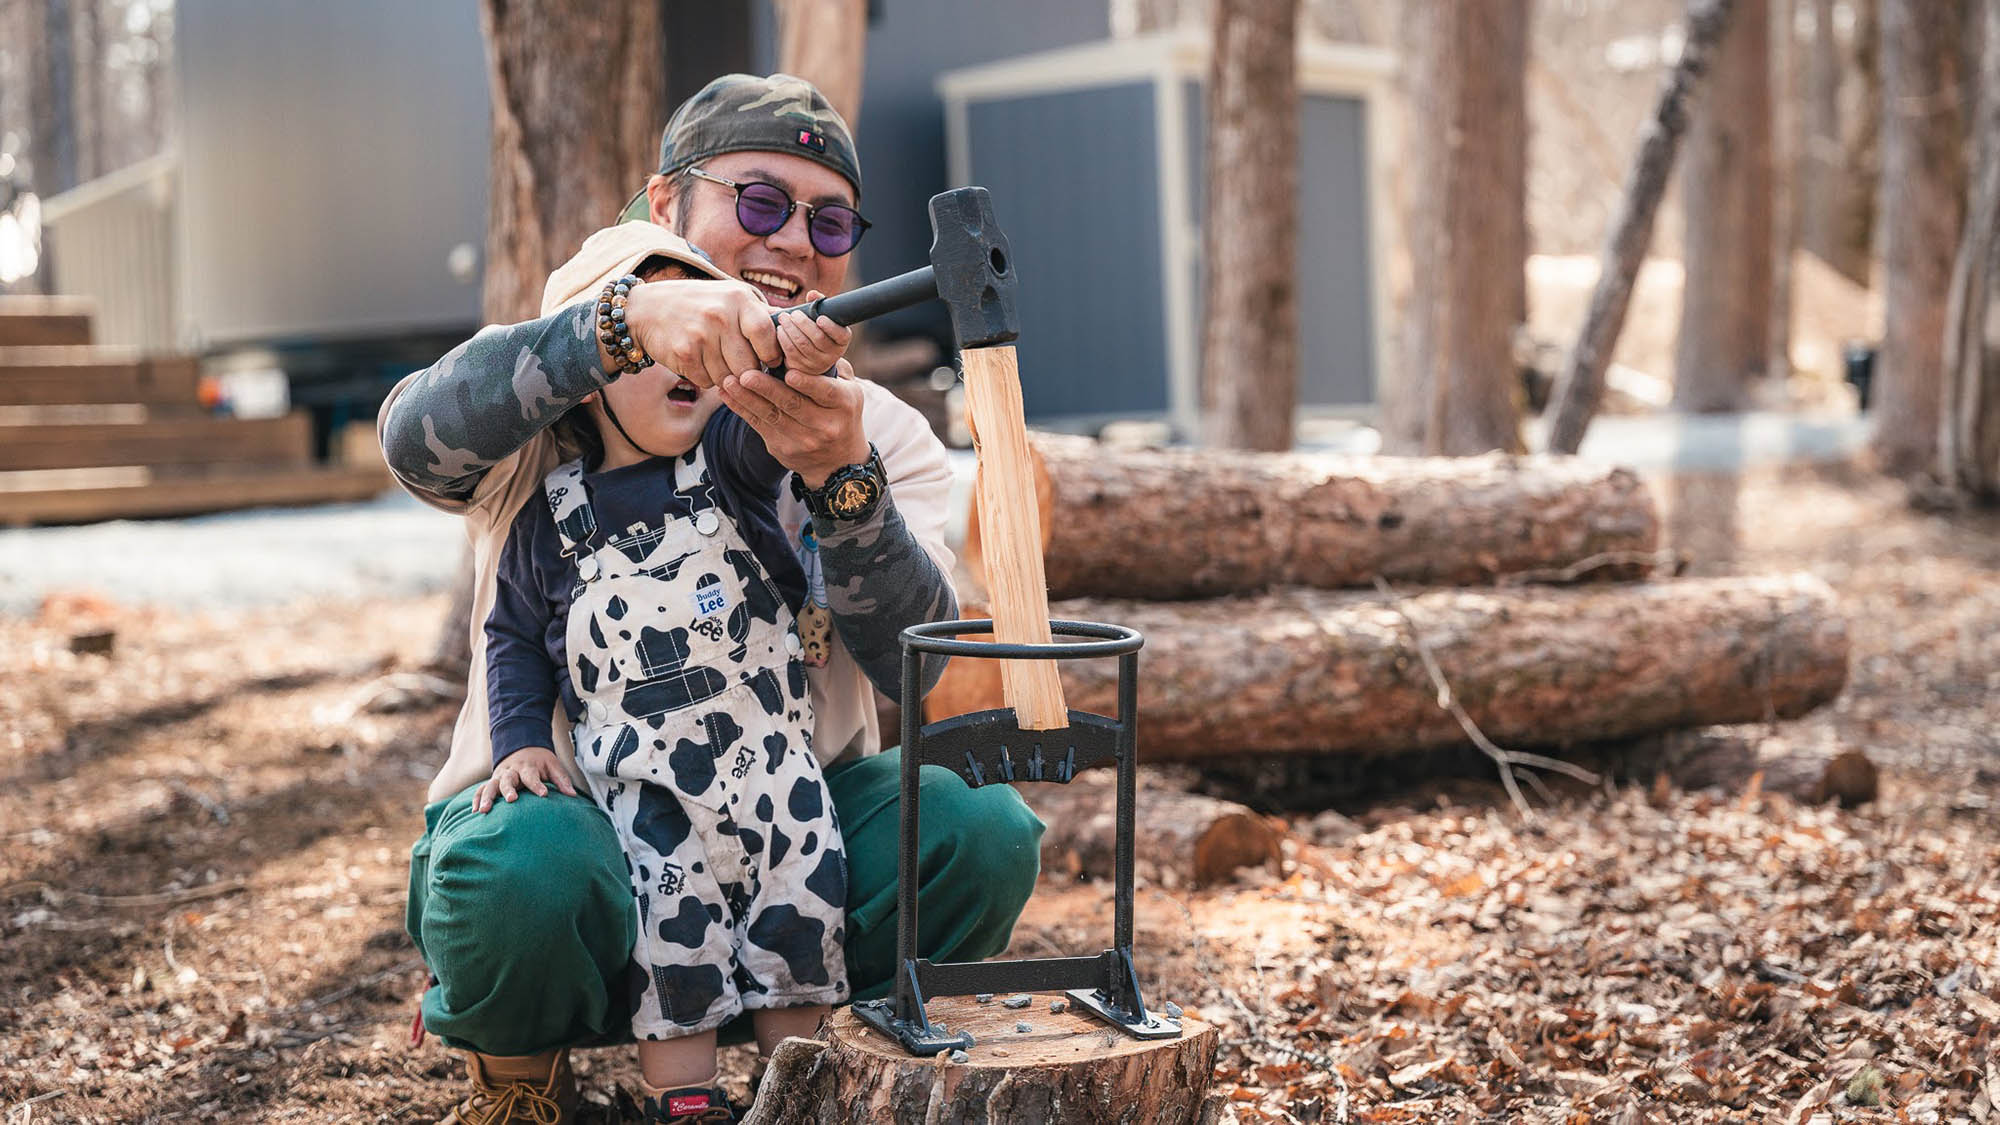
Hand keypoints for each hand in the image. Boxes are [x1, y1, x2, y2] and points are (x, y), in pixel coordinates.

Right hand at [475, 746, 577, 812]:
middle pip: (508, 779)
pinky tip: (475, 811)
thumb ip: (562, 780)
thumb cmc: (540, 762)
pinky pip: (481, 789)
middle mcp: (511, 771)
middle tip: (512, 799)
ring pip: (491, 785)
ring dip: (487, 797)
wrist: (523, 747)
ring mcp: (499, 776)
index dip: (537, 785)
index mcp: (528, 767)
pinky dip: (477, 798)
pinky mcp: (492, 781)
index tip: (544, 794)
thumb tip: (573, 795)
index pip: (532, 776)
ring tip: (484, 810)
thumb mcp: (553, 766)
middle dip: (508, 789)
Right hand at [618, 280, 781, 390]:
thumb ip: (761, 313)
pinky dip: (706, 377)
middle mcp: (720, 315)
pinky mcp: (684, 353)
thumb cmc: (699, 305)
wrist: (647, 309)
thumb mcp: (730, 297)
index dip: (771, 354)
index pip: (767, 334)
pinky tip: (699, 361)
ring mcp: (701, 334)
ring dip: (726, 376)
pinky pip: (708, 381)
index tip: (769, 360)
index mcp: (738, 298)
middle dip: (749, 372)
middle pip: (750, 364)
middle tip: (742, 366)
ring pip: (730, 377)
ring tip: (717, 359)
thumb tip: (800, 327)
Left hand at [719, 358, 869, 487]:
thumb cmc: (841, 413)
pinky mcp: (782, 449)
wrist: (838, 462)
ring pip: (771, 415)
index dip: (807, 384)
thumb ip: (833, 366)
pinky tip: (727, 394)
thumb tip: (811, 336)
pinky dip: (741, 408)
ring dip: (747, 398)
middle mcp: (825, 425)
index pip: (825, 392)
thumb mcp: (850, 390)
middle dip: (767, 389)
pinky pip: (758, 425)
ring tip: (729, 381)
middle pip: (793, 404)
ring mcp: (803, 440)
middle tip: (746, 374)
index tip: (789, 373)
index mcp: (844, 404)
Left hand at [774, 291, 851, 376]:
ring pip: (802, 344)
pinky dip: (784, 338)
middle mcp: (832, 355)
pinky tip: (780, 330)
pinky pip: (791, 352)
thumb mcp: (822, 319)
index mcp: (841, 341)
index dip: (830, 327)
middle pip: (818, 338)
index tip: (820, 318)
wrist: (810, 355)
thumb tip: (812, 294)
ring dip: (790, 329)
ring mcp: (817, 363)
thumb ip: (818, 305)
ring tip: (784, 318)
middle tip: (794, 314)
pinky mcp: (802, 367)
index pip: (841, 335)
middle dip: (803, 323)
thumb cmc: (817, 330)